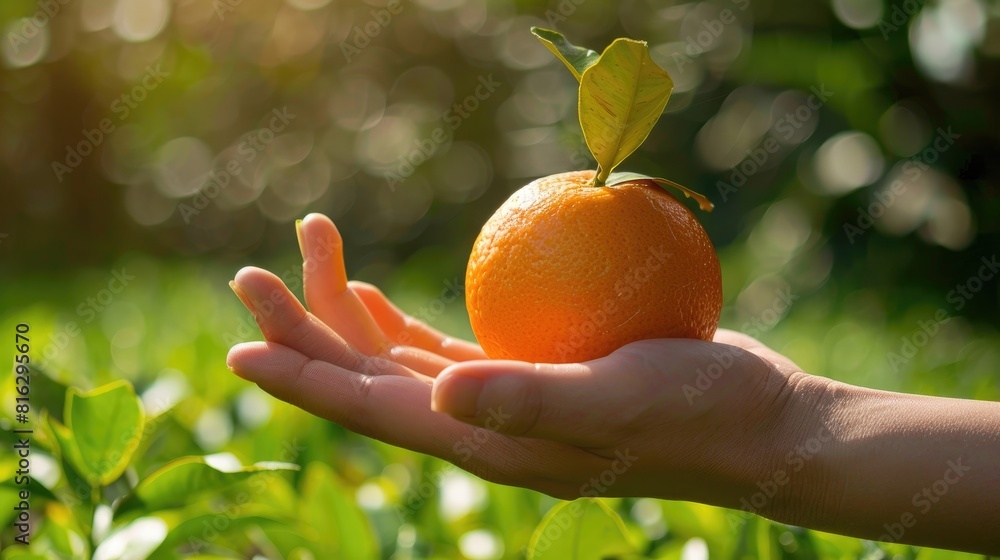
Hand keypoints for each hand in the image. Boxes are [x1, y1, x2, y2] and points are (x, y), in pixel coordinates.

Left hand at [226, 213, 818, 506]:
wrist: (756, 424)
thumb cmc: (696, 414)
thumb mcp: (617, 403)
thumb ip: (527, 402)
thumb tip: (437, 395)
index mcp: (485, 442)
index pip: (371, 410)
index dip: (302, 379)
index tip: (238, 349)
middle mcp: (480, 426)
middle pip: (365, 379)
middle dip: (302, 330)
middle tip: (247, 274)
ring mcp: (500, 400)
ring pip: (395, 360)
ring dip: (343, 313)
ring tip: (307, 256)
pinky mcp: (527, 373)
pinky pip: (440, 347)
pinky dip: (398, 322)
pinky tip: (373, 296)